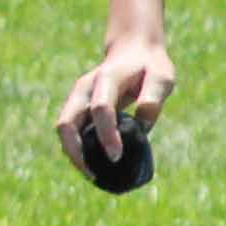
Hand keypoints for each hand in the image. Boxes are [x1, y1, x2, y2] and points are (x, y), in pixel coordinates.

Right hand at [56, 36, 170, 175]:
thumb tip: (142, 125)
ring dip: (72, 153)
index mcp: (106, 79)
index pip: (100, 109)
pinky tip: (91, 165)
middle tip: (94, 174)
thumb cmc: (150, 67)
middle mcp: (85, 89)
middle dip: (76, 150)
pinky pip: (70, 130)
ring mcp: (77, 97)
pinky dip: (76, 148)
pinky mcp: (77, 107)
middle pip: (67, 122)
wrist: (133, 50)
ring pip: (64, 128)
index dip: (106, 134)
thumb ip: (153, 98)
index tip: (117, 156)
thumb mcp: (162, 77)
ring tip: (92, 174)